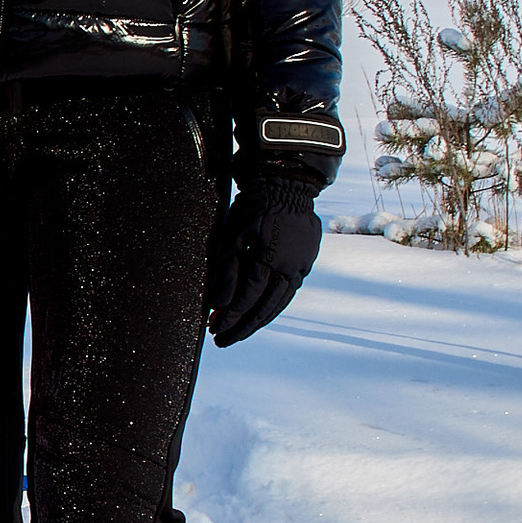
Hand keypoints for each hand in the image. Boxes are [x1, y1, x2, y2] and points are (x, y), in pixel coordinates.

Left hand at [205, 172, 323, 347]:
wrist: (287, 182)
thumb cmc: (253, 205)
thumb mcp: (232, 235)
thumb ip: (225, 272)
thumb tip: (216, 305)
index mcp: (269, 260)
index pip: (246, 300)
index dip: (230, 318)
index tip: (214, 331)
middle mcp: (289, 267)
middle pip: (265, 308)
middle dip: (242, 327)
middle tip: (223, 340)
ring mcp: (302, 265)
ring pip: (280, 302)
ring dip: (259, 320)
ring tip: (241, 331)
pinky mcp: (307, 260)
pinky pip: (289, 290)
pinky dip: (274, 304)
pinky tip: (262, 311)